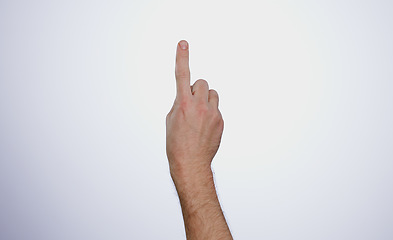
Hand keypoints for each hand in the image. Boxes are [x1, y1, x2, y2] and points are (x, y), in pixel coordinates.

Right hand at [166, 40, 223, 180]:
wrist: (191, 164)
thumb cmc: (176, 144)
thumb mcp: (171, 120)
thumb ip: (179, 103)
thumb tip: (187, 96)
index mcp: (183, 104)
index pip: (181, 76)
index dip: (182, 58)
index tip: (183, 44)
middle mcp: (199, 106)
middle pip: (202, 83)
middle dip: (196, 89)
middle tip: (191, 104)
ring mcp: (212, 113)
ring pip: (212, 94)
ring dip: (205, 99)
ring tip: (199, 116)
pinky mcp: (221, 121)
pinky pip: (216, 108)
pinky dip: (210, 113)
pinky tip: (204, 128)